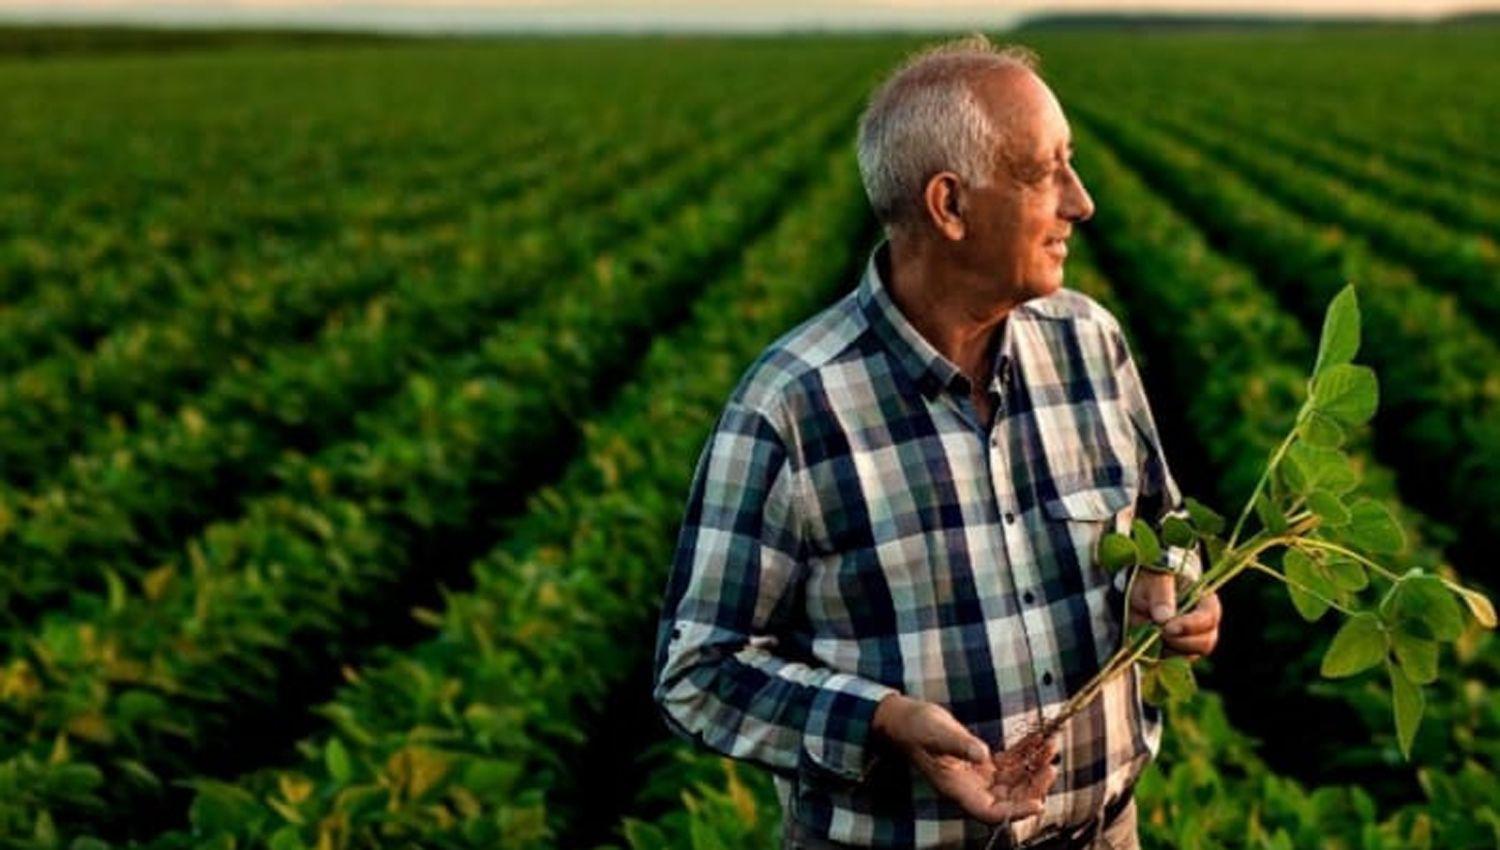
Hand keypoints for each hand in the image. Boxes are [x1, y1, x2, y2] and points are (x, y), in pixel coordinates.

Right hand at [873, 694, 1058, 822]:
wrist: (904, 719)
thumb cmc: (915, 728)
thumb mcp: (937, 733)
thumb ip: (959, 744)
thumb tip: (982, 755)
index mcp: (956, 789)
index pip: (990, 813)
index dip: (1015, 812)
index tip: (1038, 803)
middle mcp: (969, 788)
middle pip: (1008, 800)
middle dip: (1032, 786)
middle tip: (1050, 765)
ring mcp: (976, 776)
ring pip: (1012, 782)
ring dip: (1033, 767)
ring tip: (1050, 746)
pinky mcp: (980, 763)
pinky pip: (1008, 764)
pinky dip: (1024, 753)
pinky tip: (1037, 739)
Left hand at [1128, 569, 1221, 660]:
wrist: (1139, 593)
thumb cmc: (1151, 580)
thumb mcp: (1153, 579)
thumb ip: (1161, 594)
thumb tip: (1164, 618)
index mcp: (1204, 602)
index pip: (1208, 618)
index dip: (1190, 625)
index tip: (1167, 627)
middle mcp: (1203, 625)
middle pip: (1206, 643)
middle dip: (1180, 642)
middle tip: (1158, 633)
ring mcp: (1192, 642)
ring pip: (1189, 657)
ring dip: (1168, 650)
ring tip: (1150, 634)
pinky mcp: (1176, 653)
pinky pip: (1172, 664)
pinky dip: (1158, 657)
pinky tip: (1146, 643)